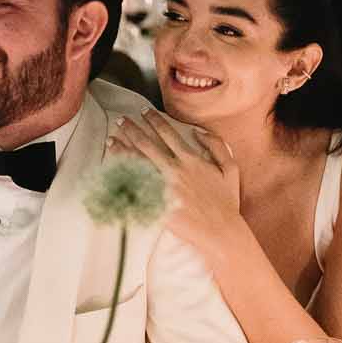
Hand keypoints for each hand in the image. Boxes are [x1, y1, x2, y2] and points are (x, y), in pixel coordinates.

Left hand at [108, 111, 241, 260]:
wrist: (221, 230)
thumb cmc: (227, 201)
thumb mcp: (231, 168)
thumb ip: (217, 146)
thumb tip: (199, 132)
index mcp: (191, 160)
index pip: (168, 133)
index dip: (154, 120)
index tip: (144, 112)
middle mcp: (175, 170)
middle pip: (147, 144)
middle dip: (132, 130)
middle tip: (120, 121)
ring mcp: (164, 187)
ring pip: (138, 163)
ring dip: (122, 150)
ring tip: (110, 141)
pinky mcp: (157, 203)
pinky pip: (136, 187)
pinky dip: (124, 177)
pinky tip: (113, 170)